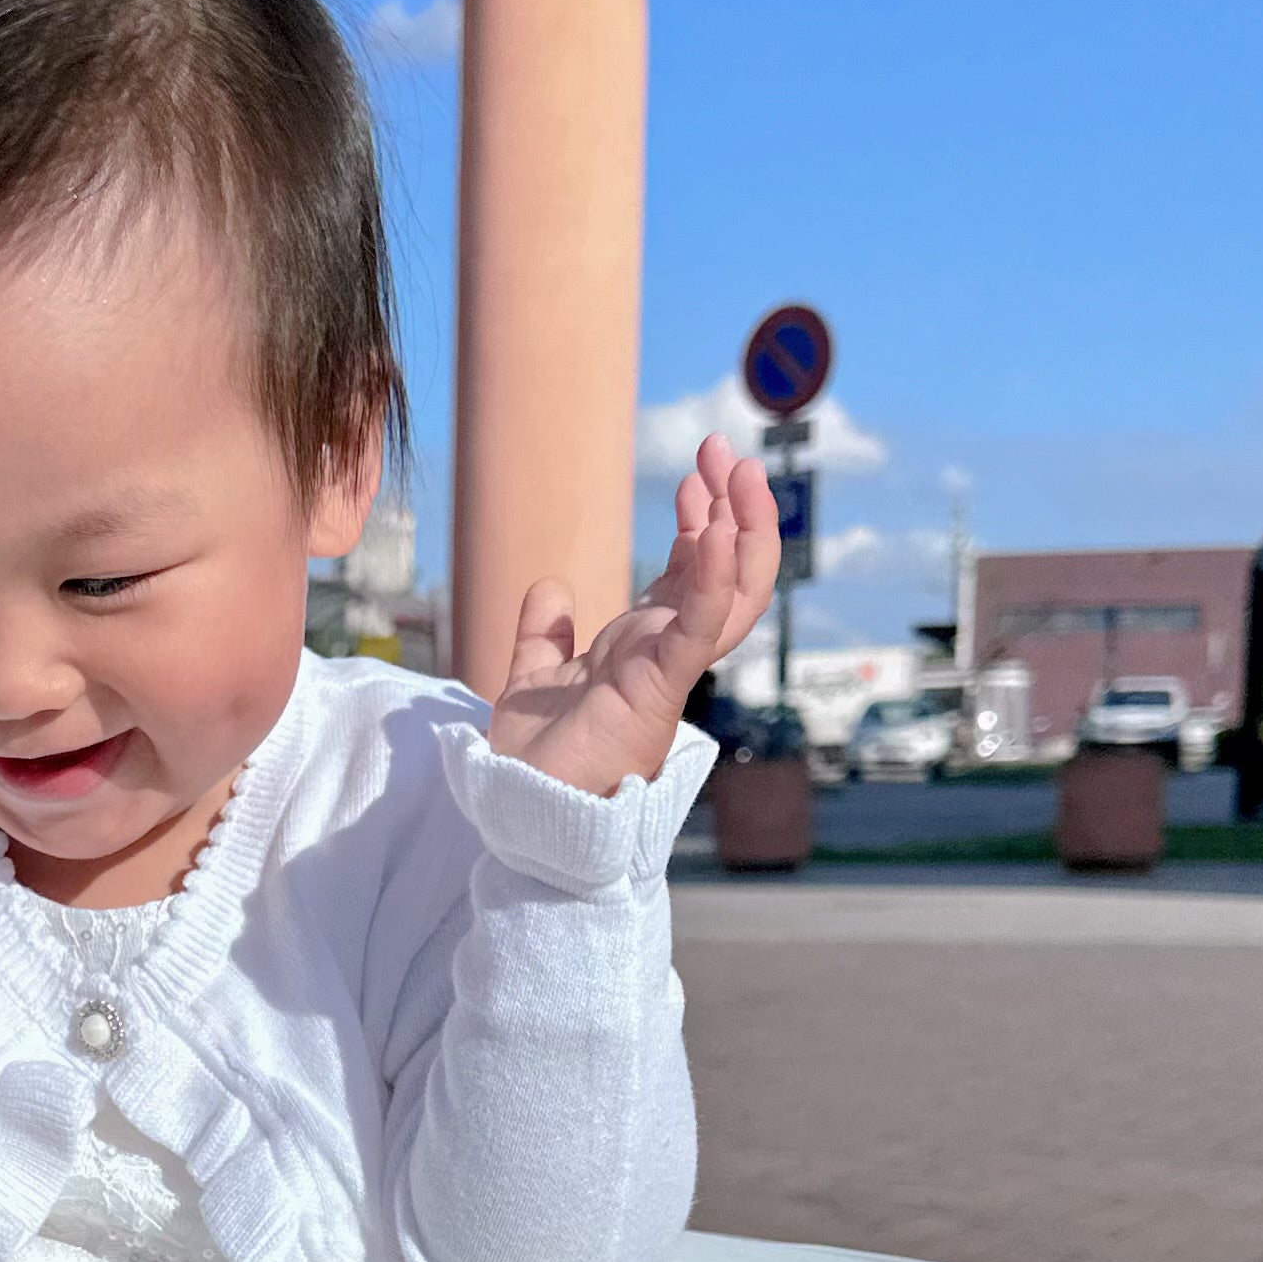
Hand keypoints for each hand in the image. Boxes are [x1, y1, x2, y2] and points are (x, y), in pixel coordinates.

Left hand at [486, 436, 781, 794]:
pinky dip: (714, 579)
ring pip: (733, 593)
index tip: (695, 474)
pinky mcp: (658, 689)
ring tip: (740, 473)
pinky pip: (698, 628)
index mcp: (644, 650)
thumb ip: (544, 635)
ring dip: (742, 528)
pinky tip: (718, 530)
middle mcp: (666, 655)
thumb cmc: (534, 763)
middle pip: (728, 573)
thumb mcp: (533, 680)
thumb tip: (552, 589)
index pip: (692, 575)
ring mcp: (668, 670)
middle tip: (726, 450)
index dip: (701, 521)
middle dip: (734, 509)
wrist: (520, 811)